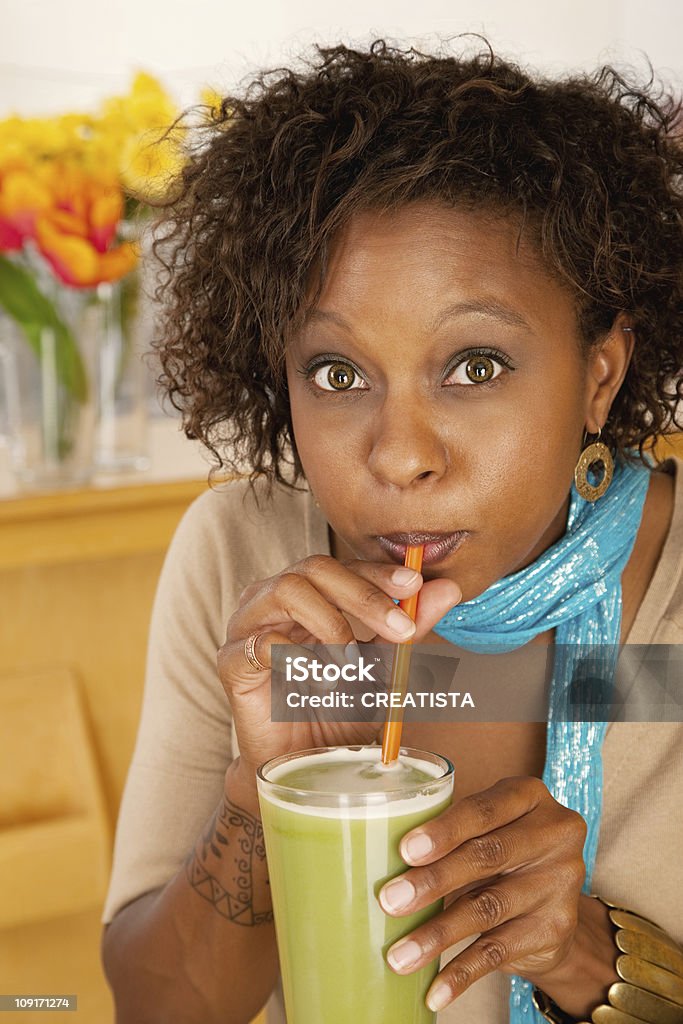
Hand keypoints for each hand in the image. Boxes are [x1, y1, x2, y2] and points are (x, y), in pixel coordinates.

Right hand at [217, 554, 460, 780]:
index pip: (344, 565)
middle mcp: (274, 599)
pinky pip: (261, 641)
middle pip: (314, 567)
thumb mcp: (385, 667)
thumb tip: (450, 588)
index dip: (379, 572)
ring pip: (286, 589)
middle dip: (364, 595)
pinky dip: (300, 659)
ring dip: (331, 623)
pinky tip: (322, 683)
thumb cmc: (340, 710)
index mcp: (309, 593)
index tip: (415, 586)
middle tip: (401, 631)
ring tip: (355, 663)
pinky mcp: (232, 661)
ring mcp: (248, 625)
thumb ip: (409, 627)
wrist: (303, 765)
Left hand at [378, 776, 588, 1012]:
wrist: (552, 903)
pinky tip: (435, 990)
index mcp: (529, 796)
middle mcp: (553, 834)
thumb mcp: (486, 828)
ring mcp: (559, 882)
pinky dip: (462, 973)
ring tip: (399, 955)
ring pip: (488, 908)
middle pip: (486, 856)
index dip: (443, 831)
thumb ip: (451, 835)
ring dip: (437, 934)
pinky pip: (499, 951)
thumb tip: (382, 861)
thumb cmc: (501, 850)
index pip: (483, 810)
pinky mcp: (555, 928)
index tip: (405, 851)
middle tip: (390, 901)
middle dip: (433, 881)